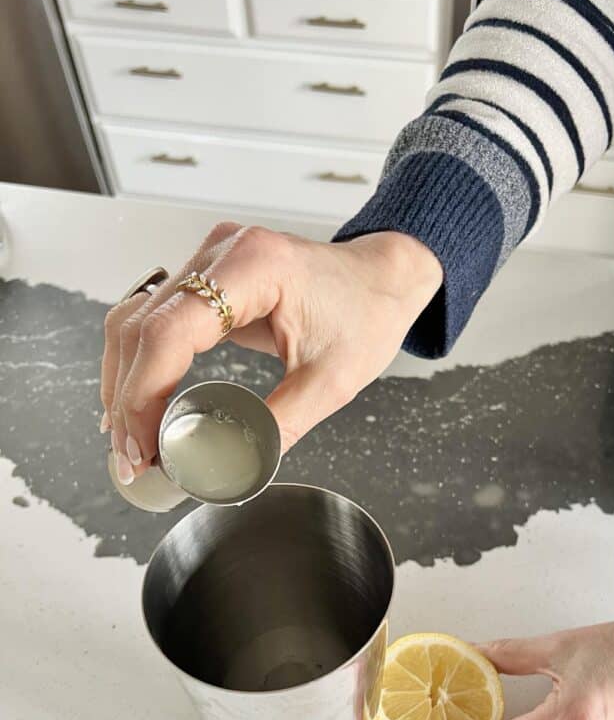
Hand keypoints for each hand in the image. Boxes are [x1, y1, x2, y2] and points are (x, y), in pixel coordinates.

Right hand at [100, 225, 441, 481]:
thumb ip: (278, 425)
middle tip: (130, 457)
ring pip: (135, 319)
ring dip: (125, 382)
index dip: (143, 393)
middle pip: (139, 325)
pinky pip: (155, 317)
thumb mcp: (332, 382)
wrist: (384, 279)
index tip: (141, 444)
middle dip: (126, 397)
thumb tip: (230, 466)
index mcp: (255, 267)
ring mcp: (209, 260)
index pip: (169, 331)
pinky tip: (139, 403)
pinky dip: (141, 363)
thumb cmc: (368, 313)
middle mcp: (222, 252)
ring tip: (130, 439)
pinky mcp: (207, 276)